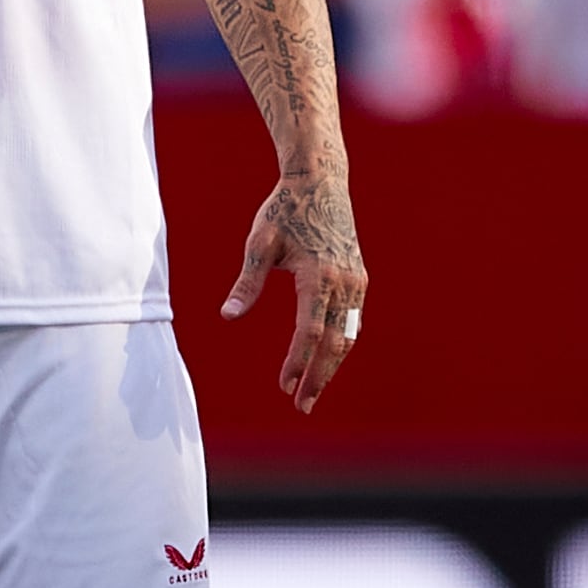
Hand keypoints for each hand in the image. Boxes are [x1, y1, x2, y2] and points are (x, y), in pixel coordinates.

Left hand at [222, 169, 364, 410]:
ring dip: (331, 366)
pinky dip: (340, 344)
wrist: (321, 181)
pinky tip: (325, 361)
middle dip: (319, 377)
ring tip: (312, 391)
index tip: (284, 385)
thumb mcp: (259, 244)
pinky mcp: (359, 278)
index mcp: (318, 274)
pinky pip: (353, 320)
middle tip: (303, 406)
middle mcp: (343, 281)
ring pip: (347, 335)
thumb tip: (228, 316)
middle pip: (335, 342)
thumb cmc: (284, 211)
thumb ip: (247, 283)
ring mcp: (356, 281)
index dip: (298, 361)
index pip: (309, 331)